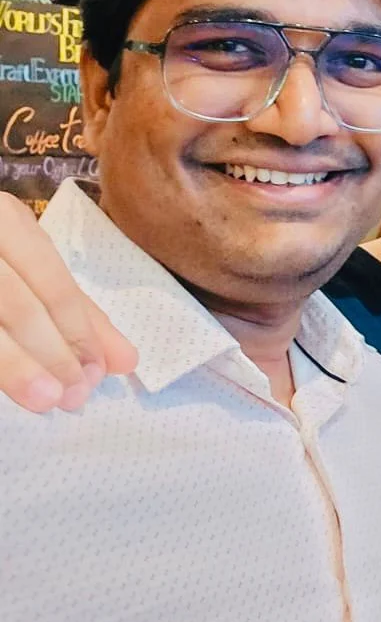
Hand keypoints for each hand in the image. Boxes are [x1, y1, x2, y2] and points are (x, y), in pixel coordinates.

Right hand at [0, 193, 136, 412]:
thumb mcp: (31, 267)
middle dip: (53, 356)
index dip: (79, 332)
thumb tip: (126, 360)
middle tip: (74, 397)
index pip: (54, 283)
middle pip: (20, 308)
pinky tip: (6, 388)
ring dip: (18, 367)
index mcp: (8, 221)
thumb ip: (77, 310)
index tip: (98, 373)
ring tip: (46, 399)